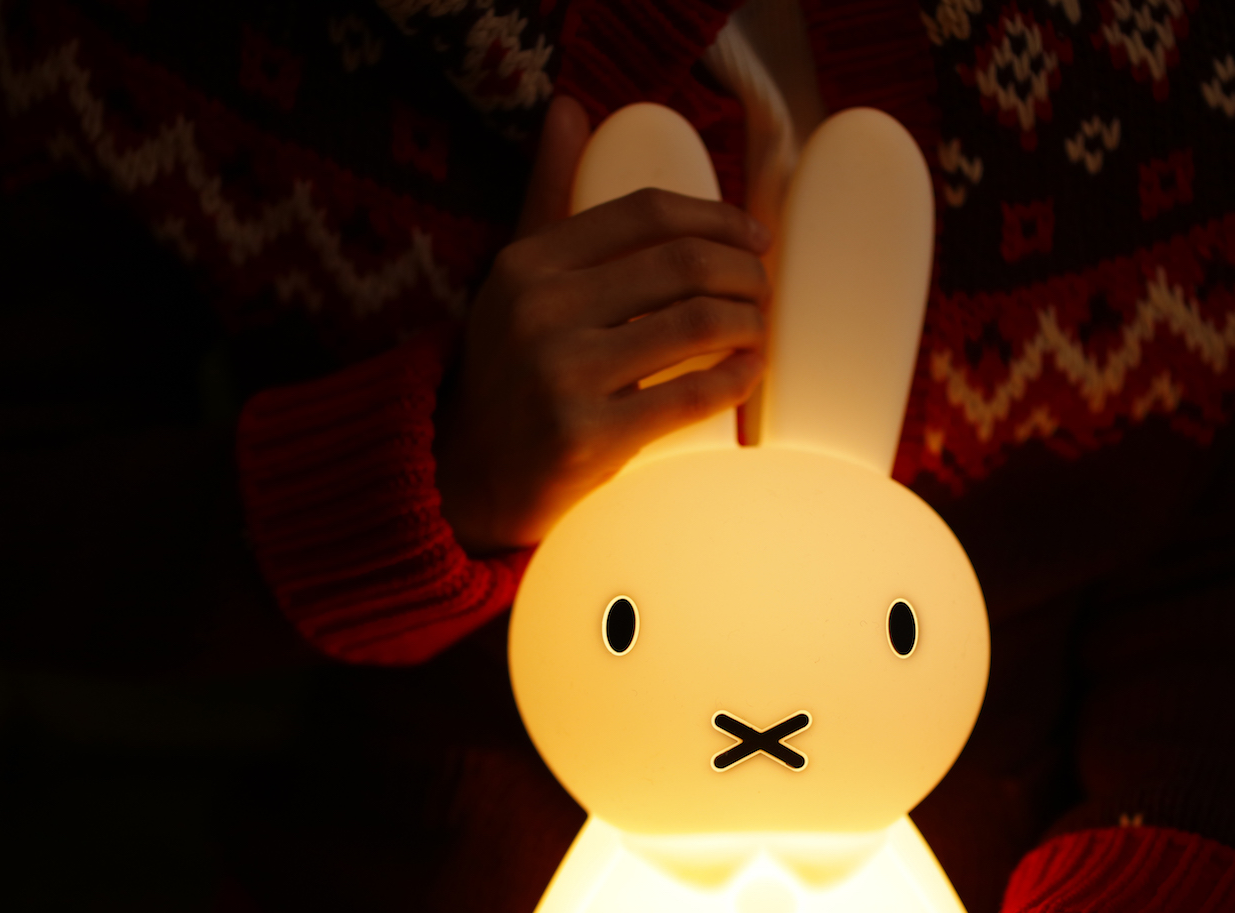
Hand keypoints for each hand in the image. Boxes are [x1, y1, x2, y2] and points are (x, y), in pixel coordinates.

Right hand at [435, 95, 771, 552]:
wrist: (471, 481)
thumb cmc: (511, 372)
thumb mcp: (516, 279)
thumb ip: (547, 196)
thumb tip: (570, 109)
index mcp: (527, 264)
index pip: (645, 214)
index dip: (715, 216)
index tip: (753, 235)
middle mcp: (540, 312)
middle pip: (681, 264)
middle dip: (743, 271)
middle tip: (763, 286)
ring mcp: (562, 375)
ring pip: (695, 323)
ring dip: (747, 320)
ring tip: (758, 326)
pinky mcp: (588, 437)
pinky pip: (691, 394)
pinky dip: (735, 377)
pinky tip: (748, 370)